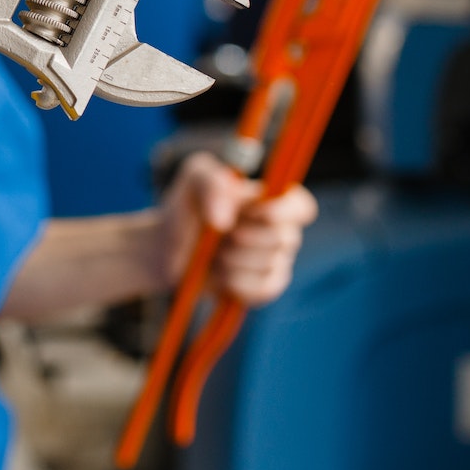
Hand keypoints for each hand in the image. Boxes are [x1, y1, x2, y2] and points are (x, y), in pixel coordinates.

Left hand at [157, 151, 318, 306]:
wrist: (167, 249)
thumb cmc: (186, 208)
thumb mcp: (193, 179)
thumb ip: (211, 183)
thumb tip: (224, 221)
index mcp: (272, 200)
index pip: (302, 207)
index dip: (282, 212)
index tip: (251, 212)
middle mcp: (281, 230)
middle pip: (284, 238)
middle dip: (242, 238)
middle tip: (218, 234)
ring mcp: (276, 262)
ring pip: (270, 265)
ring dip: (232, 260)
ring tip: (214, 254)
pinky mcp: (265, 289)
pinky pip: (263, 290)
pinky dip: (236, 283)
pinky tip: (220, 275)